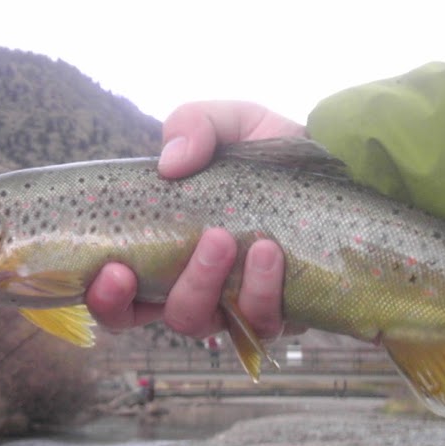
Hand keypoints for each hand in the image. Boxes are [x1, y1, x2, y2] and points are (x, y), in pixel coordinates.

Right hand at [86, 101, 302, 339]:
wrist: (343, 168)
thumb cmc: (273, 153)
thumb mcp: (233, 121)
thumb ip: (194, 123)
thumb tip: (171, 163)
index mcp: (162, 250)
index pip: (116, 293)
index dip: (101, 296)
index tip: (109, 270)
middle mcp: (190, 286)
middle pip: (142, 320)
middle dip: (131, 302)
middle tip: (135, 267)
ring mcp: (231, 307)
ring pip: (199, 324)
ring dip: (202, 285)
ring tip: (224, 239)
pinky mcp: (278, 315)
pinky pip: (260, 323)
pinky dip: (259, 289)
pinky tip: (267, 251)